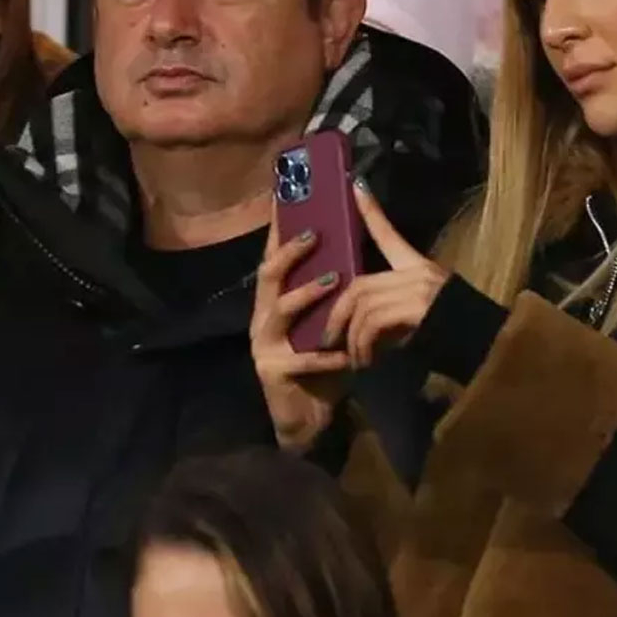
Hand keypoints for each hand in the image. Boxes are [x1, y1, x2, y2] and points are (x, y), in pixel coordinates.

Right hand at [250, 216, 352, 451]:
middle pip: (269, 276)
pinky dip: (325, 355)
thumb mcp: (328, 324)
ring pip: (280, 312)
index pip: (274, 258)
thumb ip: (333, 294)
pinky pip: (300, 358)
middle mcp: (262, 318)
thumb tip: (354, 252)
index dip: (278, 230)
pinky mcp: (272, 370)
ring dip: (307, 295)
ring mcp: (263, 344)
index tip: (286, 198)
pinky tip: (346, 355)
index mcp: (274, 303)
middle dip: (290, 253)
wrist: (309, 418)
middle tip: (315, 233)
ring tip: (333, 281)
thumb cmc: (323, 366)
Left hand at [322, 181, 450, 368]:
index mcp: (420, 269)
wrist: (492, 350)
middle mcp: (418, 272)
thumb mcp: (422, 318)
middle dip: (338, 314)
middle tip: (329, 339)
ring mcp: (419, 287)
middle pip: (361, 284)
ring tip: (353, 360)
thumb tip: (365, 328)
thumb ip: (396, 313)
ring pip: (364, 304)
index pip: (389, 234)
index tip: (356, 186)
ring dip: (352, 337)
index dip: (371, 211)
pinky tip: (365, 362)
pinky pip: (375, 321)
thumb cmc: (461, 338)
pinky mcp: (418, 305)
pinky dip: (363, 344)